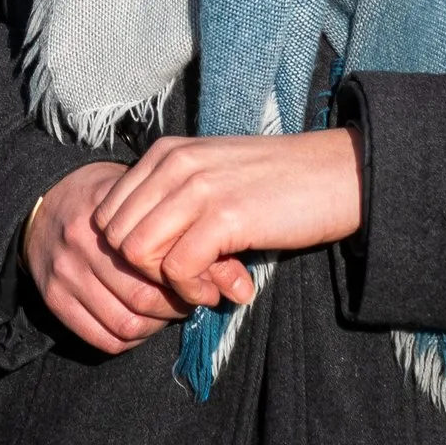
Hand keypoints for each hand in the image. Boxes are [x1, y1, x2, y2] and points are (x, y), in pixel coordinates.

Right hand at [23, 162, 191, 353]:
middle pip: (143, 298)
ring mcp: (65, 273)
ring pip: (125, 324)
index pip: (158, 262)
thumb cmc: (106, 200)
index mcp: (108, 213)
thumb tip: (237, 281)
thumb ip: (186, 232)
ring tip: (163, 311)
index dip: (187, 279)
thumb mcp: (142, 197)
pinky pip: (101, 338)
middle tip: (187, 299)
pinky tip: (138, 323)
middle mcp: (82, 243)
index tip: (202, 281)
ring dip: (154, 327)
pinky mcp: (53, 298)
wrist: (44, 203)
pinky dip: (128, 340)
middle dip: (174, 306)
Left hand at [92, 129, 364, 309]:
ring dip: (169, 284)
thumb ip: (172, 205)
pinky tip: (228, 284)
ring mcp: (197, 188)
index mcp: (165, 153)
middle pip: (116, 238)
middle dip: (146, 271)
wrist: (337, 175)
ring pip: (138, 254)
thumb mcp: (211, 179)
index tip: (172, 261)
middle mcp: (173, 164)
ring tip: (208, 284)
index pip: (108, 214)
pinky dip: (195, 291)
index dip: (132, 250)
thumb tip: (136, 256)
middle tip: (191, 279)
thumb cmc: (276, 183)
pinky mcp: (224, 216)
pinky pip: (176, 270)